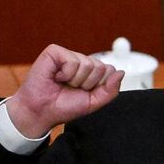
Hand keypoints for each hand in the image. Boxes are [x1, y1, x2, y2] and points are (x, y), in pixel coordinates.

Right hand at [7, 44, 123, 138]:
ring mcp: (68, 55)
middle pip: (101, 67)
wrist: (42, 111)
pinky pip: (73, 61)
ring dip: (76, 80)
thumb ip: (111, 90)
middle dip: (88, 83)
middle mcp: (80, 61)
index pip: (110, 71)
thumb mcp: (94, 102)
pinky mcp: (54, 52)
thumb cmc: (64, 106)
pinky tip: (56, 77)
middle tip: (71, 88)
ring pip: (88, 64)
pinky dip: (66, 74)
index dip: (99, 86)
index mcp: (90, 72)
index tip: (84, 93)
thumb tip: (121, 72)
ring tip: (63, 83)